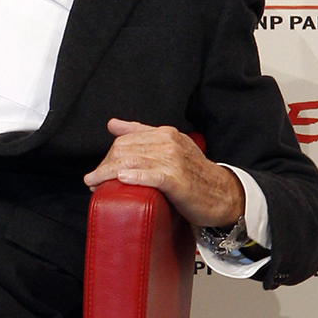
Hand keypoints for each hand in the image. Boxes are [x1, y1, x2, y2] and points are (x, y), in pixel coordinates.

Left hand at [83, 118, 244, 227]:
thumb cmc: (193, 173)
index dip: (107, 156)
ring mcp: (174, 161)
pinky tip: (122, 180)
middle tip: (93, 180)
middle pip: (125, 151)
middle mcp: (169, 143)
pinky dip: (136, 177)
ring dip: (109, 174)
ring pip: (133, 163)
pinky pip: (153, 176)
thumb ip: (140, 133)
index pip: (125, 141)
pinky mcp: (179, 180)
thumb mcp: (169, 147)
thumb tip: (112, 124)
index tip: (97, 171)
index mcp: (164, 133)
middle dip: (104, 166)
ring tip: (96, 184)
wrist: (224, 194)